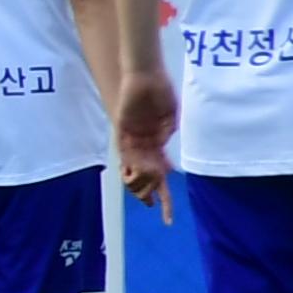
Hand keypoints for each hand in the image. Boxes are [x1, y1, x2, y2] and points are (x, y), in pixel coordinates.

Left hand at [114, 69, 176, 219]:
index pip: (161, 175)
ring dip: (140, 185)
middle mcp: (143, 145)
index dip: (164, 196)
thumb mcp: (171, 118)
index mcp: (156, 144)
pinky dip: (131, 165)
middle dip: (148, 194)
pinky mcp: (122, 131)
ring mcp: (132, 139)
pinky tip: (135, 177)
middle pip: (145, 177)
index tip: (167, 216)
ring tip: (145, 197)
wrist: (146, 76)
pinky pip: (125, 152)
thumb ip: (169, 136)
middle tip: (151, 207)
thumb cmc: (161, 93)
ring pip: (134, 170)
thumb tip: (168, 159)